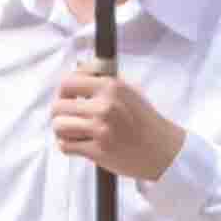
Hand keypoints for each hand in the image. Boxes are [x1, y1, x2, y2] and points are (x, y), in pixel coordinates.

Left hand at [49, 62, 180, 183]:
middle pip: (58, 106)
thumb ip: (102, 80)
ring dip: (63, 130)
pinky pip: (66, 146)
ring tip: (74, 131)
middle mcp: (105, 106)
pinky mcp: (98, 151)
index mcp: (111, 86)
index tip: (67, 98)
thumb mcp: (129, 90)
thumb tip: (77, 69)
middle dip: (60, 113)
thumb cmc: (144, 120)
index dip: (63, 91)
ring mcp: (101, 129)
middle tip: (70, 117)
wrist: (163, 149)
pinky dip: (68, 146)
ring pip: (58, 126)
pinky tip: (78, 144)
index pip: (67, 83)